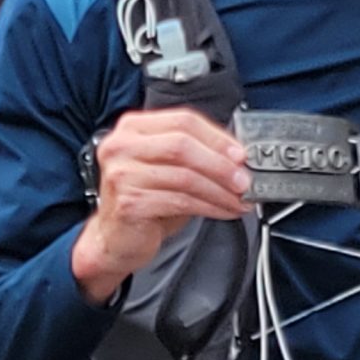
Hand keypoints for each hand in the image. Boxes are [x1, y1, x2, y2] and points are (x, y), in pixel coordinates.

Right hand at [71, 108, 250, 303]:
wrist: (115, 239)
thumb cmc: (144, 201)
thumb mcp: (167, 169)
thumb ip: (195, 156)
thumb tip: (236, 159)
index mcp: (133, 127)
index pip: (183, 120)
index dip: (217, 137)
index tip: (240, 154)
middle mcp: (122, 145)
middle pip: (182, 145)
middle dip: (220, 164)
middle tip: (243, 180)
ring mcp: (122, 174)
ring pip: (184, 176)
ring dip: (219, 190)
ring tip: (238, 200)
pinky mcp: (129, 203)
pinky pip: (180, 201)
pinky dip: (209, 207)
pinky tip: (223, 211)